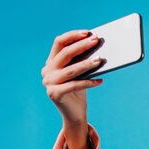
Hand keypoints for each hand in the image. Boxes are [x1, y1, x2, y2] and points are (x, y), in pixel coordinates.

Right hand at [41, 30, 103, 148]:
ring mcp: (49, 83)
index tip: (88, 33)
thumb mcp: (80, 73)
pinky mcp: (55, 94)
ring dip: (87, 64)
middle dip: (82, 46)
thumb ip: (82, 60)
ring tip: (101, 60)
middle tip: (97, 41)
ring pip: (70, 70)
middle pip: (65, 53)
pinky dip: (88, 82)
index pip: (59, 42)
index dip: (73, 36)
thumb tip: (97, 45)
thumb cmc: (79, 91)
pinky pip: (74, 85)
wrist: (75, 115)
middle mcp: (47, 71)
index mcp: (51, 62)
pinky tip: (100, 80)